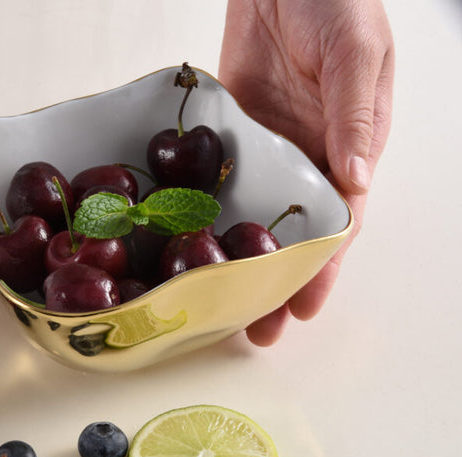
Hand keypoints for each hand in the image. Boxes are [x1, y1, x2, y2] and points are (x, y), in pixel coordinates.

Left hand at [218, 0, 393, 345]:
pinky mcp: (231, 134)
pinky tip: (192, 247)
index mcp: (349, 148)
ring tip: (220, 305)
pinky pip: (219, 182)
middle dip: (276, 283)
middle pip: (291, 235)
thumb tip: (356, 178)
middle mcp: (309, 158)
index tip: (302, 310)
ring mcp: (267, 150)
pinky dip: (209, 217)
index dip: (319, 269)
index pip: (337, 224)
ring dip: (239, 261)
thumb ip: (354, 113)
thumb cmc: (334, 0)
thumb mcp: (355, 52)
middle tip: (254, 332)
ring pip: (254, 219)